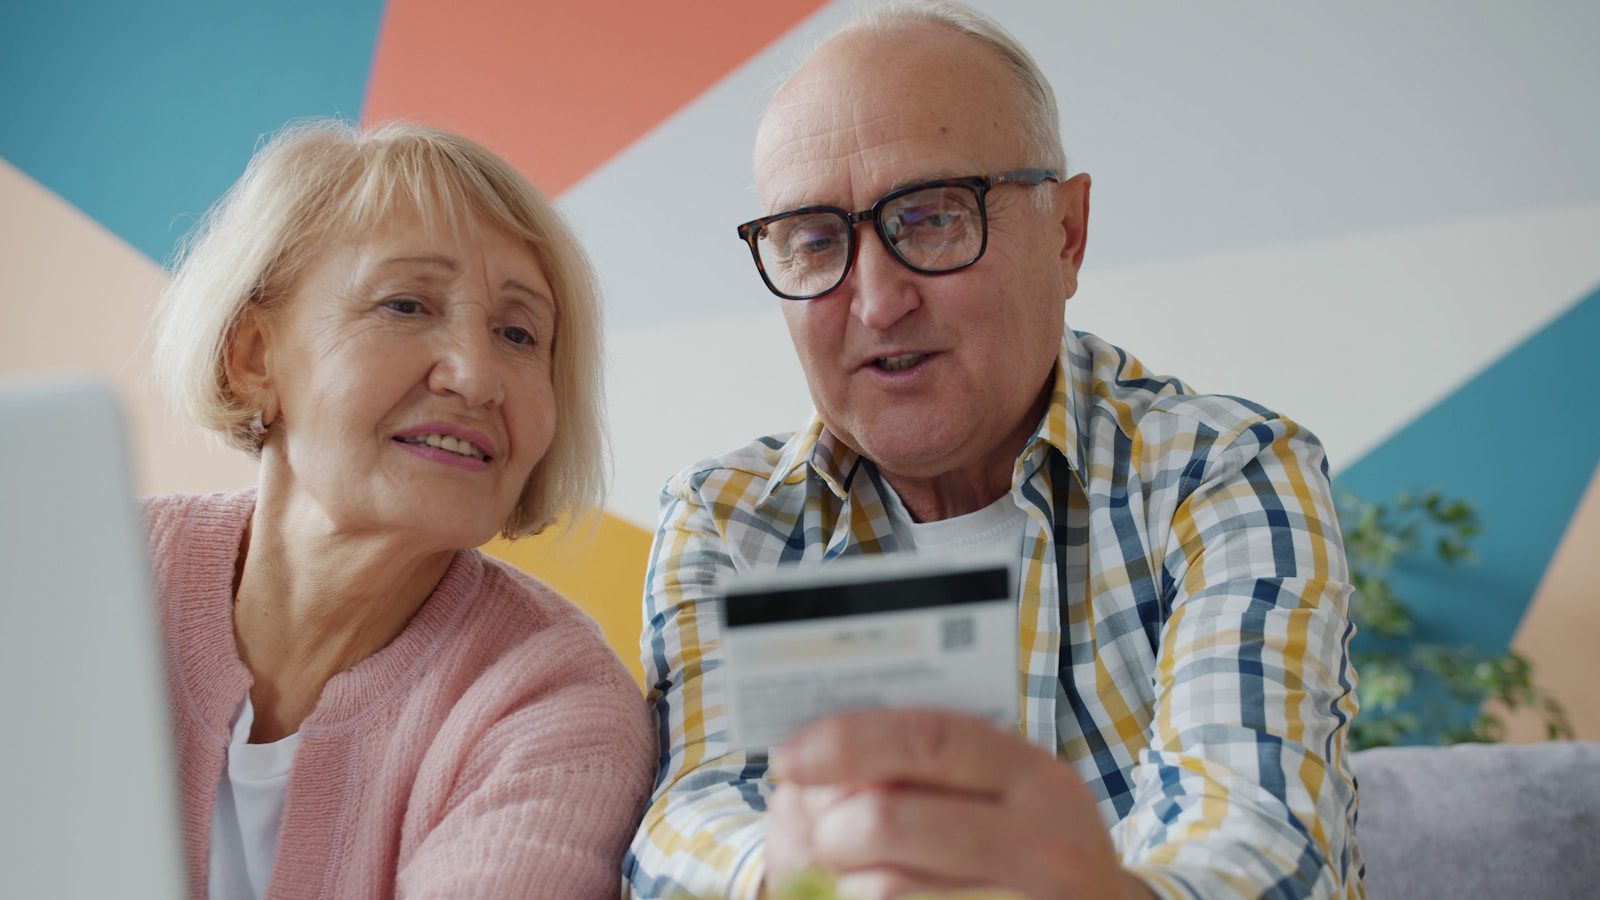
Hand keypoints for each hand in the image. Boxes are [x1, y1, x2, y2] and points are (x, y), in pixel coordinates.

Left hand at [765, 709, 1150, 898]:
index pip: (929, 739)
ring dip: (841, 881)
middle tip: (823, 835)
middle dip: (833, 828)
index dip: (848, 742)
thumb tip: (820, 758)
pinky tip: (861, 895)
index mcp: (1034, 776)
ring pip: (886, 888)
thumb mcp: (1001, 791)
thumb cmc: (1019, 841)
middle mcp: (1043, 842)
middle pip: (890, 819)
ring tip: (845, 875)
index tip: (789, 757)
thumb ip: (930, 763)